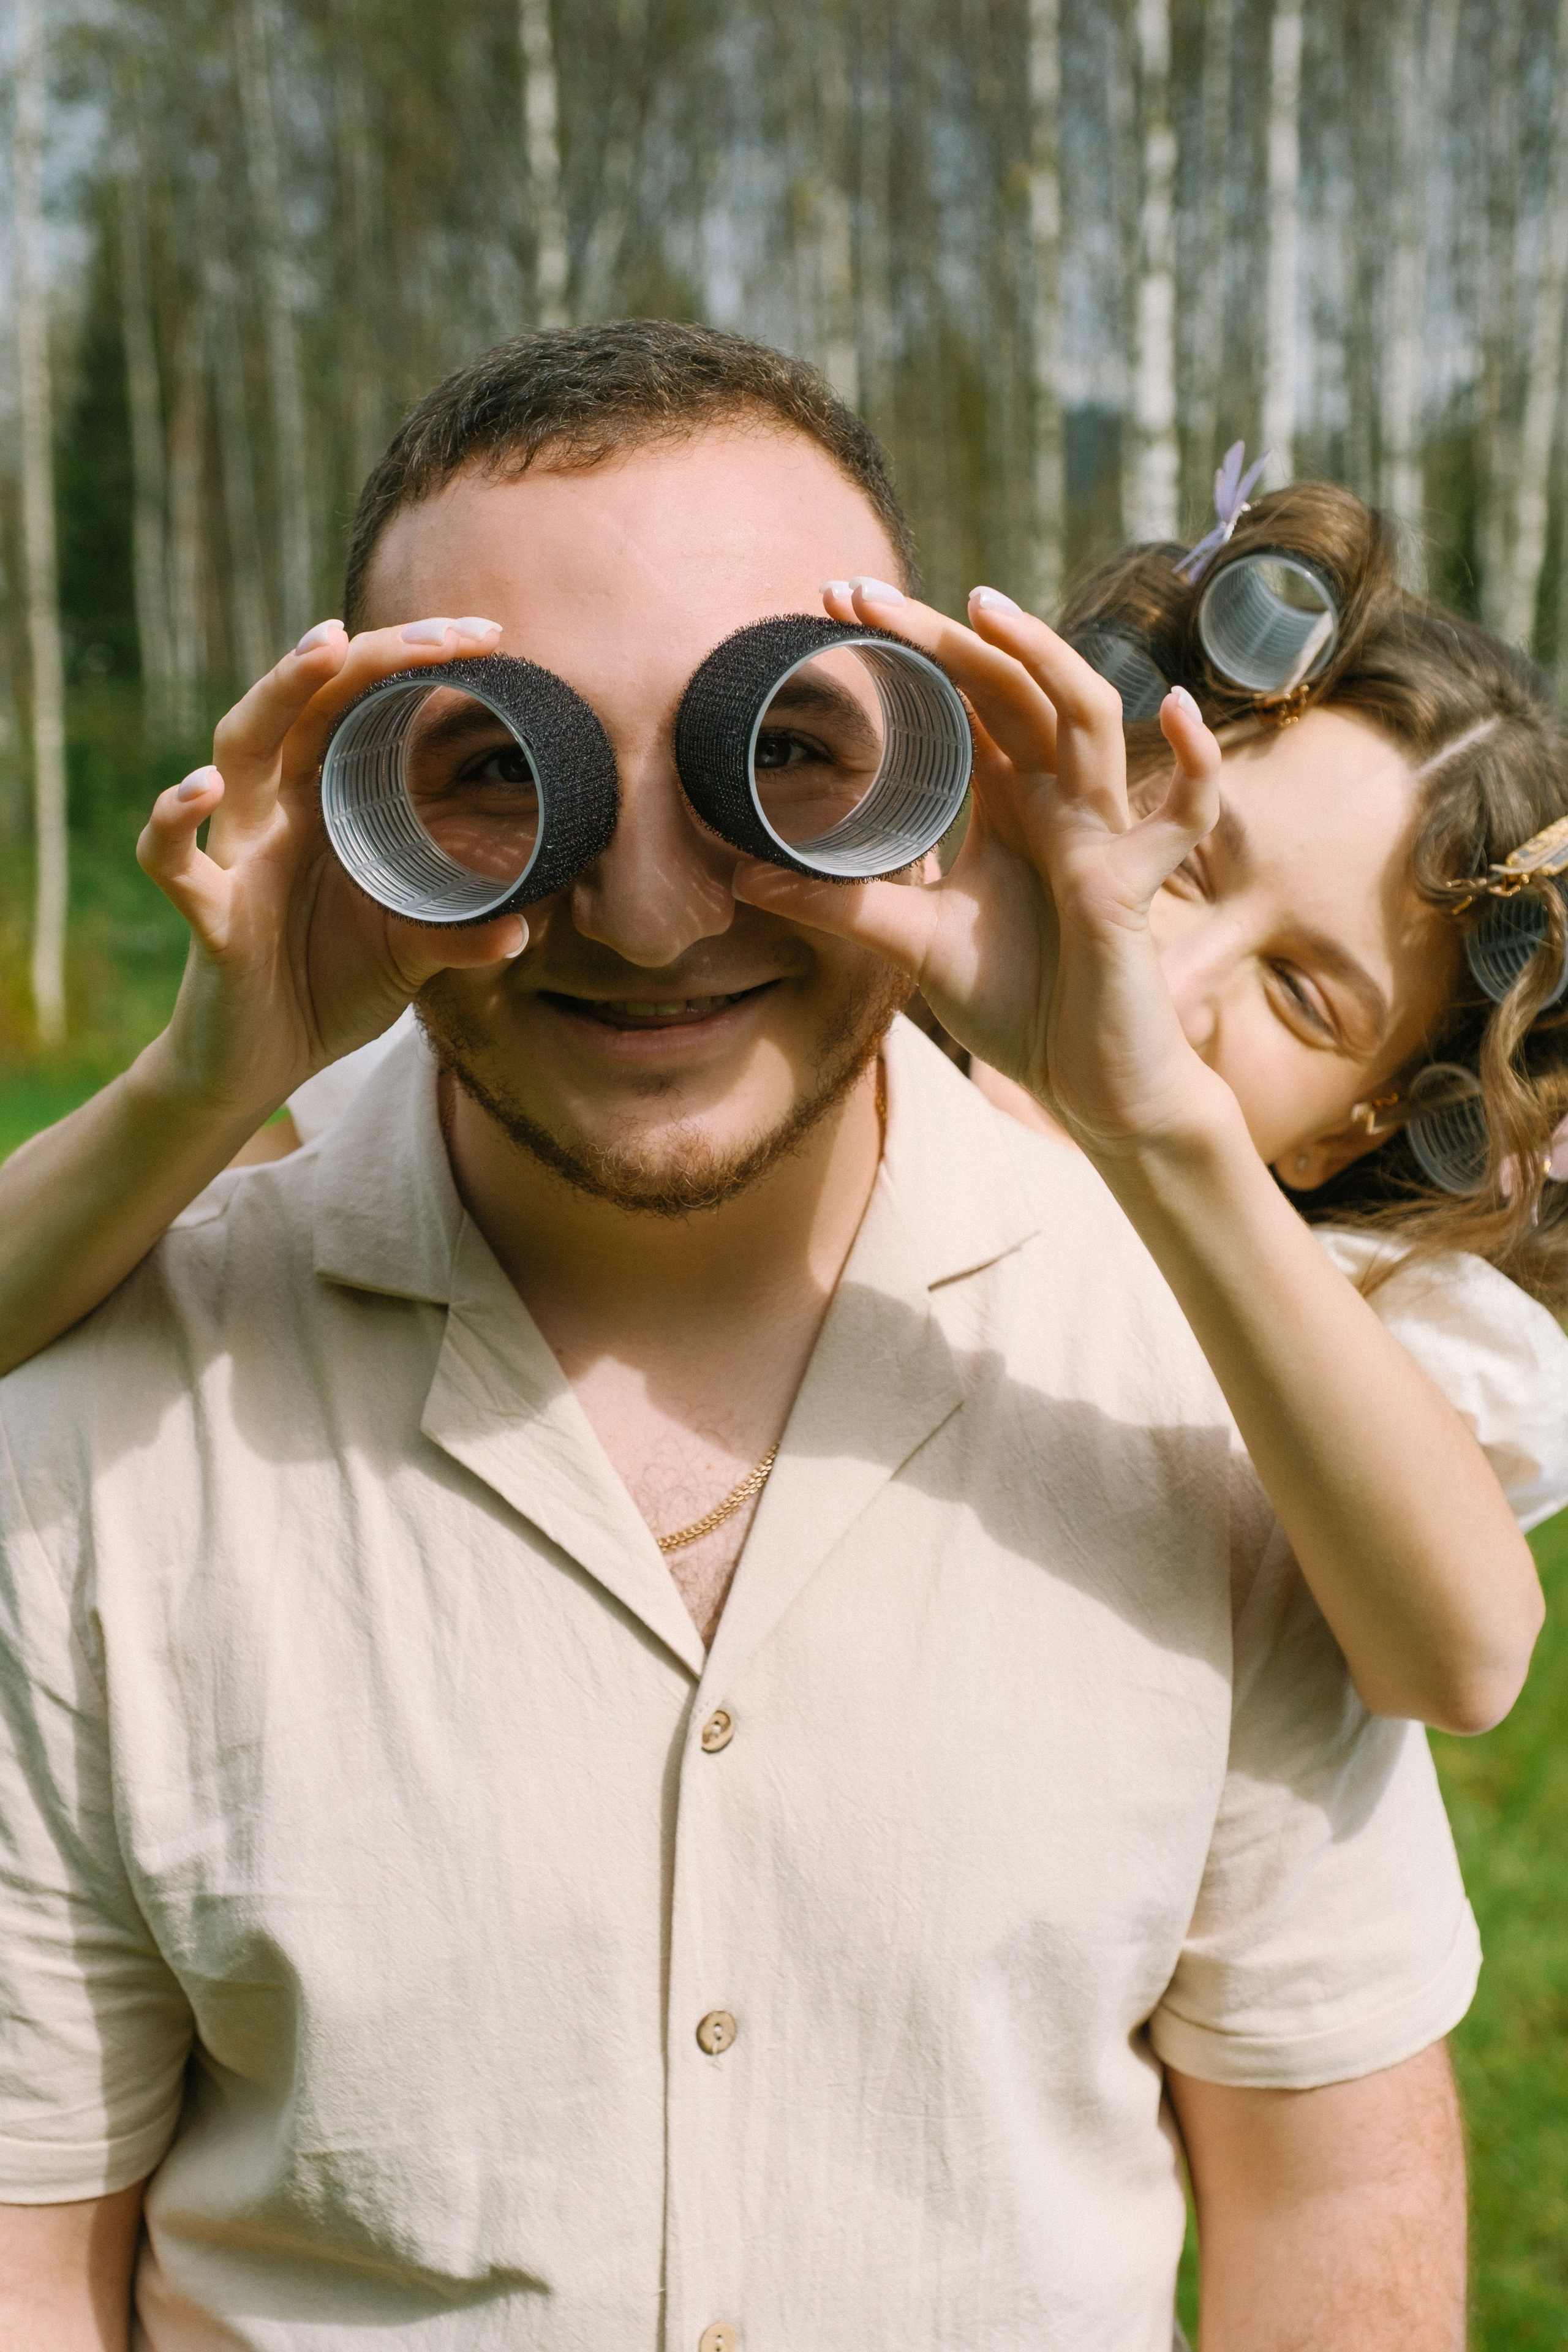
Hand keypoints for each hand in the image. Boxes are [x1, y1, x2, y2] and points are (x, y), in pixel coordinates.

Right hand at [137, 617, 527, 1118]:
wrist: (259, 1065)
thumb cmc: (328, 988)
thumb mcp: (408, 957)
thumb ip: (459, 936)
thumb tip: (527, 927)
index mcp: (327, 804)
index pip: (361, 707)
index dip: (412, 664)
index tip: (484, 636)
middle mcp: (277, 810)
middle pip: (305, 705)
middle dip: (365, 658)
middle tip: (436, 633)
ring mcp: (237, 854)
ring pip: (238, 750)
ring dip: (276, 694)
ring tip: (322, 648)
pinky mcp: (208, 914)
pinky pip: (173, 860)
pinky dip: (172, 821)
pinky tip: (196, 788)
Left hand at [731, 579, 1229, 1158]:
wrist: (1088, 1085)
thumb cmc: (1022, 1007)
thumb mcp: (914, 946)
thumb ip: (841, 905)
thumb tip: (744, 879)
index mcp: (1012, 801)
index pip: (965, 698)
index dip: (913, 647)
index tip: (837, 606)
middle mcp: (1059, 800)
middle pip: (1011, 687)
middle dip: (945, 634)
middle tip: (867, 593)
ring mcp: (1102, 834)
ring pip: (1086, 717)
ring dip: (1042, 655)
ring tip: (982, 607)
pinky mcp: (1131, 885)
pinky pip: (1184, 815)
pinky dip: (1196, 761)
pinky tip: (1174, 708)